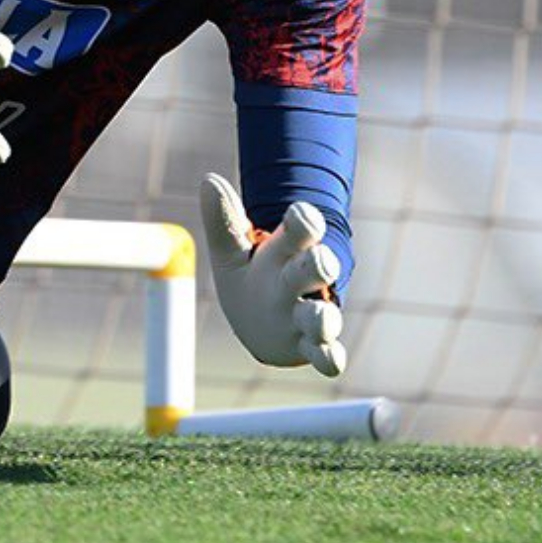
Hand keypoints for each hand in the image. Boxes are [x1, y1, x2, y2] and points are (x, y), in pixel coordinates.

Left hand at [198, 173, 347, 375]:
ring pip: (323, 316)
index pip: (301, 231)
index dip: (303, 223)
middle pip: (317, 270)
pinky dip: (330, 358)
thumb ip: (223, 220)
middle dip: (319, 265)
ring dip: (323, 317)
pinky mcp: (310, 346)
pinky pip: (326, 354)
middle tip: (322, 262)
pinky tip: (332, 362)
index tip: (301, 215)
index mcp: (285, 252)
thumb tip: (209, 181)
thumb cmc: (250, 275)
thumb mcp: (231, 250)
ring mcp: (308, 315)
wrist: (259, 320)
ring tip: (320, 315)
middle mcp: (301, 282)